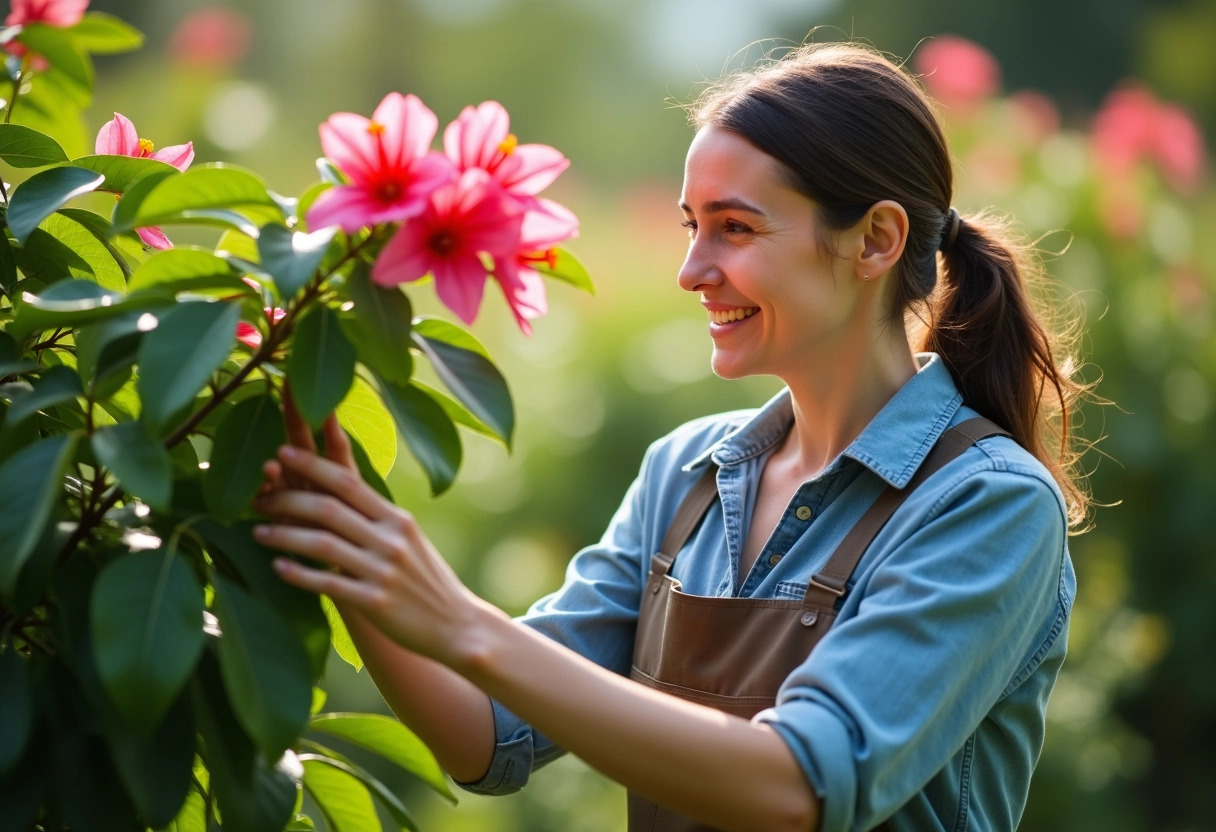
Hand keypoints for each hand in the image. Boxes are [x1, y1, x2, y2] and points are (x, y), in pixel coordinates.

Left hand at [253, 405, 485, 665]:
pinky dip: (299, 574)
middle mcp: (391, 540)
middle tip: (260, 498)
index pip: (349, 482)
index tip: (283, 452)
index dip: (313, 465)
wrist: (457, 624)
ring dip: (285, 535)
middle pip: (329, 509)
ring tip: (258, 531)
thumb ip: (378, 518)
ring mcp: (383, 571)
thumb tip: (340, 493)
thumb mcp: (410, 539)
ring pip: (322, 545)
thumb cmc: (428, 580)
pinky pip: (327, 583)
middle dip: (288, 499)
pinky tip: (278, 568)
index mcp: (398, 519)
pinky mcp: (375, 602)